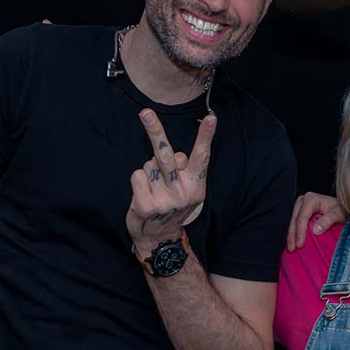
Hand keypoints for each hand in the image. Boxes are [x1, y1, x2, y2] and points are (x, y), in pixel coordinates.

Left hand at [127, 110, 215, 252]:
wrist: (159, 237)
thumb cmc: (172, 204)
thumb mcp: (186, 190)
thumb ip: (183, 170)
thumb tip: (172, 152)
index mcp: (196, 186)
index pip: (201, 157)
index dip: (206, 136)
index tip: (211, 118)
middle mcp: (182, 192)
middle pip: (167, 155)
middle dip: (155, 131)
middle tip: (145, 113)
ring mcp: (163, 200)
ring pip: (149, 165)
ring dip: (149, 170)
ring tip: (154, 186)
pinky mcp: (145, 205)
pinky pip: (137, 175)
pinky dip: (138, 181)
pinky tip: (144, 193)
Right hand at [286, 192, 343, 250]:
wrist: (342, 208)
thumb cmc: (341, 210)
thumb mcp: (338, 214)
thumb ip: (328, 220)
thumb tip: (316, 230)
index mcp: (311, 199)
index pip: (302, 217)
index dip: (300, 231)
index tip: (300, 244)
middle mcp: (303, 201)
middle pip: (295, 220)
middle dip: (293, 235)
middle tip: (293, 248)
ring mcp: (300, 207)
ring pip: (292, 223)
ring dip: (291, 236)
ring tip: (291, 248)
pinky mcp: (300, 213)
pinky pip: (295, 224)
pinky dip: (294, 234)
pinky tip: (294, 243)